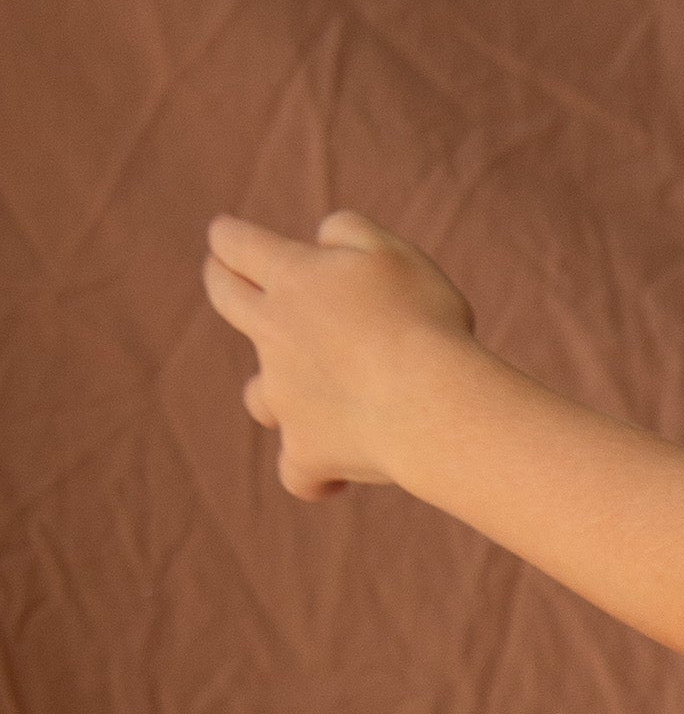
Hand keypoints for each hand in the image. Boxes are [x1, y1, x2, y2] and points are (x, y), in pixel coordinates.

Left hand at [201, 207, 478, 496]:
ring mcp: (283, 397)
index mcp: (292, 277)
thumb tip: (320, 238)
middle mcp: (274, 333)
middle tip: (220, 276)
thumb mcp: (394, 253)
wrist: (432, 404)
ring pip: (258, 396)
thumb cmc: (424, 322)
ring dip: (274, 394)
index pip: (237, 244)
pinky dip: (313, 476)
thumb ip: (349, 232)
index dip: (228, 235)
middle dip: (221, 281)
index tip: (223, 232)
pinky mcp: (306, 451)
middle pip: (227, 299)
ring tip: (300, 398)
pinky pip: (299, 473)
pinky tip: (331, 480)